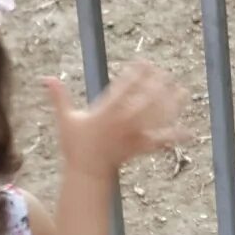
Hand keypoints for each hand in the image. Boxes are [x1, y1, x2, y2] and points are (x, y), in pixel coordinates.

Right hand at [45, 61, 190, 177]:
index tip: (143, 62)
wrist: (87, 171)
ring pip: (155, 119)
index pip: (123, 90)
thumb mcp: (66, 119)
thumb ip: (59, 97)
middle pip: (144, 102)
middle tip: (167, 73)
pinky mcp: (140, 148)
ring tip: (183, 92)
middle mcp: (121, 123)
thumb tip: (45, 77)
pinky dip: (174, 137)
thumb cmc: (76, 144)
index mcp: (105, 113)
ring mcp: (133, 136)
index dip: (135, 75)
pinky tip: (189, 132)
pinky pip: (159, 142)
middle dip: (157, 87)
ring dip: (171, 105)